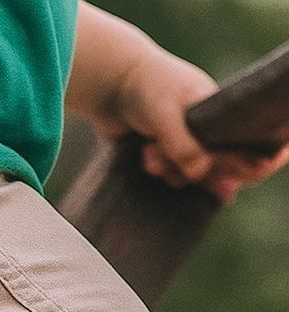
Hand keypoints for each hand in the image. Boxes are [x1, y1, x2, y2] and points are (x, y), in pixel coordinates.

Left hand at [96, 47, 288, 205]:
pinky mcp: (167, 151)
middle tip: (173, 168)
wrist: (111, 84)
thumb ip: (183, 146)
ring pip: (193, 174)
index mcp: (223, 112)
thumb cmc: (146, 89)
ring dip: (172, 173)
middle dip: (197, 174)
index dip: (243, 166)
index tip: (222, 178)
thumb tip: (200, 175)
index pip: (248, 146)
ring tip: (151, 157)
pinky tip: (145, 157)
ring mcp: (189, 140)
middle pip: (220, 167)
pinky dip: (160, 171)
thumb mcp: (166, 116)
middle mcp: (211, 128)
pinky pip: (172, 174)